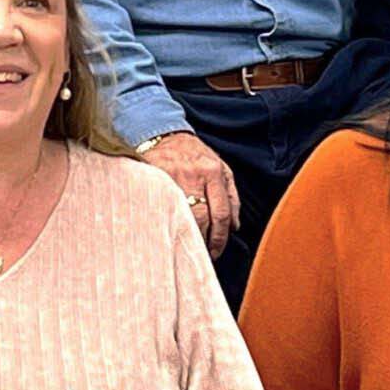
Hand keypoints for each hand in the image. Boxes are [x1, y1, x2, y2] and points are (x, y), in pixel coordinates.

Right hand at [138, 132, 239, 257]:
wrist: (162, 134)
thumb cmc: (193, 154)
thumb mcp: (220, 168)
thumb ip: (231, 196)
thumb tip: (234, 226)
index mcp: (213, 173)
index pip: (220, 213)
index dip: (219, 237)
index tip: (216, 251)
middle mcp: (194, 175)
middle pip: (201, 218)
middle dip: (203, 241)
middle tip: (203, 255)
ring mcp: (172, 178)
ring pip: (181, 216)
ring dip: (186, 236)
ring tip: (186, 249)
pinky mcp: (155, 180)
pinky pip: (162, 208)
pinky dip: (166, 223)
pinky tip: (168, 234)